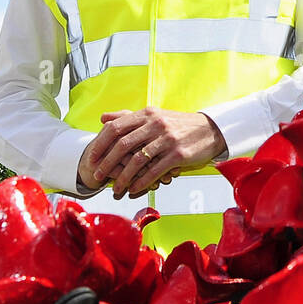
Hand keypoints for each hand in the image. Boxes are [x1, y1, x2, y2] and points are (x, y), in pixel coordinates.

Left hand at [79, 108, 225, 199]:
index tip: (92, 158)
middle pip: (122, 145)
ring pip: (137, 160)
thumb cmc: (179, 125)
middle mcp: (155, 124)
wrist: (210, 130)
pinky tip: (134, 189)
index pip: (116, 127)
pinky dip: (141, 182)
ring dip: (123, 177)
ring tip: (115, 189)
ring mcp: (167, 139)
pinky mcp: (178, 155)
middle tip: (97, 176)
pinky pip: (154, 171)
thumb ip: (127, 117)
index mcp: (147, 114)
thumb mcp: (154, 115)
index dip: (101, 144)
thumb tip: (103, 118)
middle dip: (107, 163)